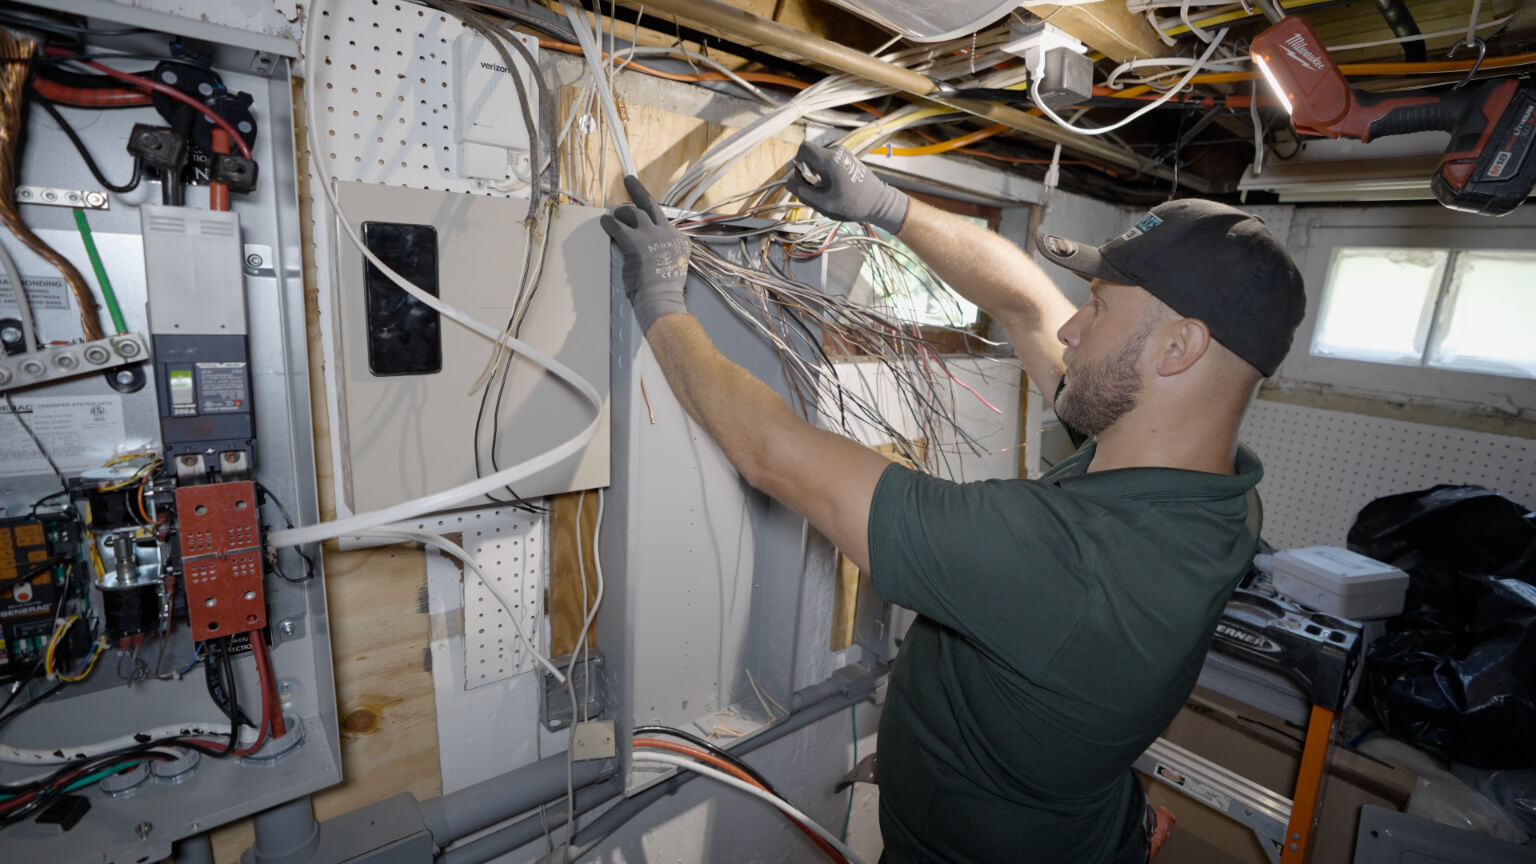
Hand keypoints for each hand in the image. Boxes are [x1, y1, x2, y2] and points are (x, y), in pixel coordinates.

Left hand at [601, 175, 692, 333]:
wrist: (661, 300)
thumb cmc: (664, 290)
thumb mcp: (673, 266)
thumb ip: (664, 252)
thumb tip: (649, 249)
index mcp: (680, 241)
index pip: (664, 222)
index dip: (651, 218)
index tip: (644, 214)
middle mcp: (668, 233)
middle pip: (651, 205)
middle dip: (638, 191)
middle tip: (628, 180)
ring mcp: (651, 236)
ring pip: (633, 212)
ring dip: (621, 213)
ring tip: (613, 216)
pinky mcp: (634, 242)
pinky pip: (617, 226)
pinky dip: (609, 223)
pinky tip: (604, 222)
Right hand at [784, 141, 908, 233]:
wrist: (878, 202)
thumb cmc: (854, 204)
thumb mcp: (825, 205)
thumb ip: (803, 194)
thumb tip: (788, 184)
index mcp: (831, 160)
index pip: (804, 148)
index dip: (798, 161)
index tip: (802, 177)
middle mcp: (836, 152)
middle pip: (810, 155)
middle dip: (807, 172)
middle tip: (815, 189)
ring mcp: (842, 154)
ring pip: (818, 160)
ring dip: (816, 175)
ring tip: (827, 191)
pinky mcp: (846, 158)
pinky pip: (827, 162)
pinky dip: (825, 174)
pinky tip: (833, 187)